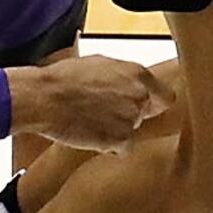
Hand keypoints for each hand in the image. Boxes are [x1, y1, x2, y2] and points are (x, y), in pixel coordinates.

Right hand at [13, 53, 173, 150]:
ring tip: (90, 122)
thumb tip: (129, 82)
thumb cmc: (65, 79)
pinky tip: (89, 134)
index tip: (148, 109)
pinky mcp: (121, 139)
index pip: (166, 96)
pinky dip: (107, 146)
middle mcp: (140, 96)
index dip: (154, 104)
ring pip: (131, 132)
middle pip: (144, 115)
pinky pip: (121, 148)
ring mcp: (132, 119)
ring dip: (116, 132)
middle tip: (102, 113)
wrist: (45, 99)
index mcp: (138, 74)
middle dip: (128, 116)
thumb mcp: (101, 65)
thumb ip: (123, 76)